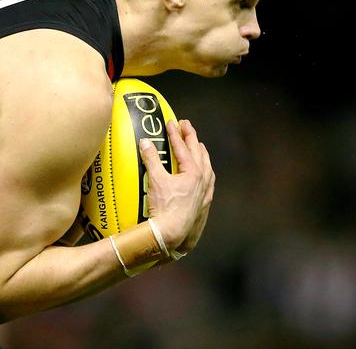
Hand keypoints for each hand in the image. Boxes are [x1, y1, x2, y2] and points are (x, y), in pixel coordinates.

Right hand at [139, 119, 214, 252]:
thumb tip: (146, 142)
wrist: (172, 234)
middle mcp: (203, 180)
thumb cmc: (164, 208)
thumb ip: (151, 159)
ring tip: (198, 146)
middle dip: (192, 137)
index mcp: (192, 172)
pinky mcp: (204, 203)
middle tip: (186, 125)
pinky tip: (204, 174)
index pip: (183, 147)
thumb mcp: (155, 180)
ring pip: (207, 166)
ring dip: (201, 153)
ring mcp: (205, 192)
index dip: (176, 133)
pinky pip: (209, 180)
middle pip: (199, 153)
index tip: (171, 122)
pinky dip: (206, 171)